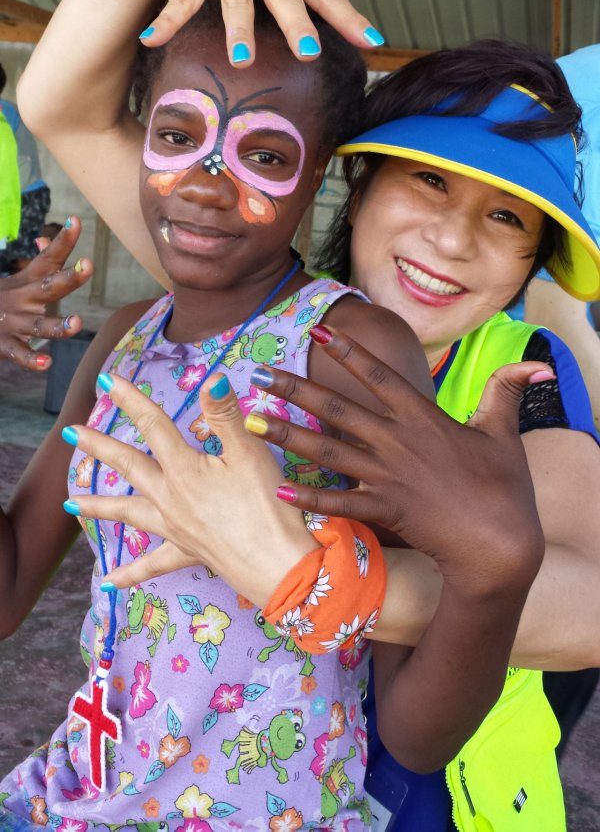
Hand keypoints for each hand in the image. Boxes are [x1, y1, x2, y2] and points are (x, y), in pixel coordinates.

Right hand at [0, 216, 92, 370]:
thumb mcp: (16, 281)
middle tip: (89, 265)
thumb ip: (36, 263)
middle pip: (50, 286)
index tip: (76, 221)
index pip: (48, 258)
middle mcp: (23, 300)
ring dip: (59, 325)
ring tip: (77, 323)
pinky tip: (47, 362)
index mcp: (27, 282)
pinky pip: (20, 353)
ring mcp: (14, 323)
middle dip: (70, 277)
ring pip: (39, 325)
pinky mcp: (4, 344)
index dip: (63, 241)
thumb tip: (44, 242)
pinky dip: (32, 359)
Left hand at [63, 371, 314, 599]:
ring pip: (129, 513)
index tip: (107, 380)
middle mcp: (170, 497)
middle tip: (71, 432)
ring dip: (98, 506)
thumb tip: (212, 377)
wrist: (276, 564)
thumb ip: (226, 414)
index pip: (153, 424)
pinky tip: (107, 583)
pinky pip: (151, 564)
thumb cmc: (267, 504)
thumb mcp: (250, 451)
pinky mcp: (187, 552)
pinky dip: (129, 574)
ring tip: (70, 504)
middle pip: (128, 466)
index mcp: (184, 468)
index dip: (131, 399)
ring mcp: (175, 527)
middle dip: (99, 446)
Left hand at [246, 328, 547, 593]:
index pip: (377, 375)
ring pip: (325, 450)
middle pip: (336, 407)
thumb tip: (534, 364)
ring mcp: (385, 475)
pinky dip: (308, 497)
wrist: (498, 543)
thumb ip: (505, 391)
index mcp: (421, 417)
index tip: (319, 331)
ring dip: (285, 435)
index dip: (348, 350)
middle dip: (294, 389)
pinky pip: (338, 501)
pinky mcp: (382, 508)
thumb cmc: (503, 487)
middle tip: (258, 374)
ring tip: (250, 423)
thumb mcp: (504, 432)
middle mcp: (395, 441)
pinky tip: (279, 489)